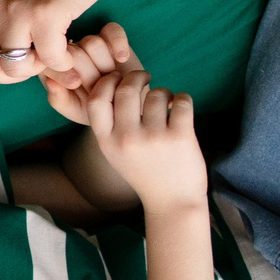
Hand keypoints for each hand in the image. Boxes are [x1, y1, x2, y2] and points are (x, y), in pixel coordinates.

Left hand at [0, 0, 118, 86]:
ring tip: (53, 48)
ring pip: (15, 69)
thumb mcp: (8, 6)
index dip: (2, 70)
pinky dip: (64, 61)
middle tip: (37, 59)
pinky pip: (50, 59)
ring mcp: (15, 10)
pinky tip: (70, 46)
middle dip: (16, 75)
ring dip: (40, 68)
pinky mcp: (44, 14)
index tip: (23, 56)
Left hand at [37, 23, 139, 123]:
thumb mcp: (75, 111)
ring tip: (113, 78)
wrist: (126, 104)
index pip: (51, 62)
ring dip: (105, 64)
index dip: (63, 75)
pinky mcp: (110, 35)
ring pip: (93, 43)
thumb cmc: (96, 110)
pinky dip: (118, 43)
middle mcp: (70, 52)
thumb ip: (59, 100)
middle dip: (89, 74)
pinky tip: (122, 59)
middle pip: (73, 52)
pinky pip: (112, 30)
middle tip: (100, 86)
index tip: (77, 86)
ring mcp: (89, 42)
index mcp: (55, 67)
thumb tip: (50, 83)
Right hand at [82, 63, 205, 211]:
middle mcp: (127, 139)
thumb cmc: (143, 171)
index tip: (118, 79)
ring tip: (166, 103)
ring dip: (163, 92)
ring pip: (156, 93)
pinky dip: (182, 99)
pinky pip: (181, 101)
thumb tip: (115, 81)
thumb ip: (109, 123)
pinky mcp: (181, 138)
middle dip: (136, 76)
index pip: (96, 100)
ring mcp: (154, 138)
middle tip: (145, 77)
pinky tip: (180, 108)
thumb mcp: (115, 153)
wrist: (172, 202)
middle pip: (125, 89)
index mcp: (107, 142)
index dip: (107, 83)